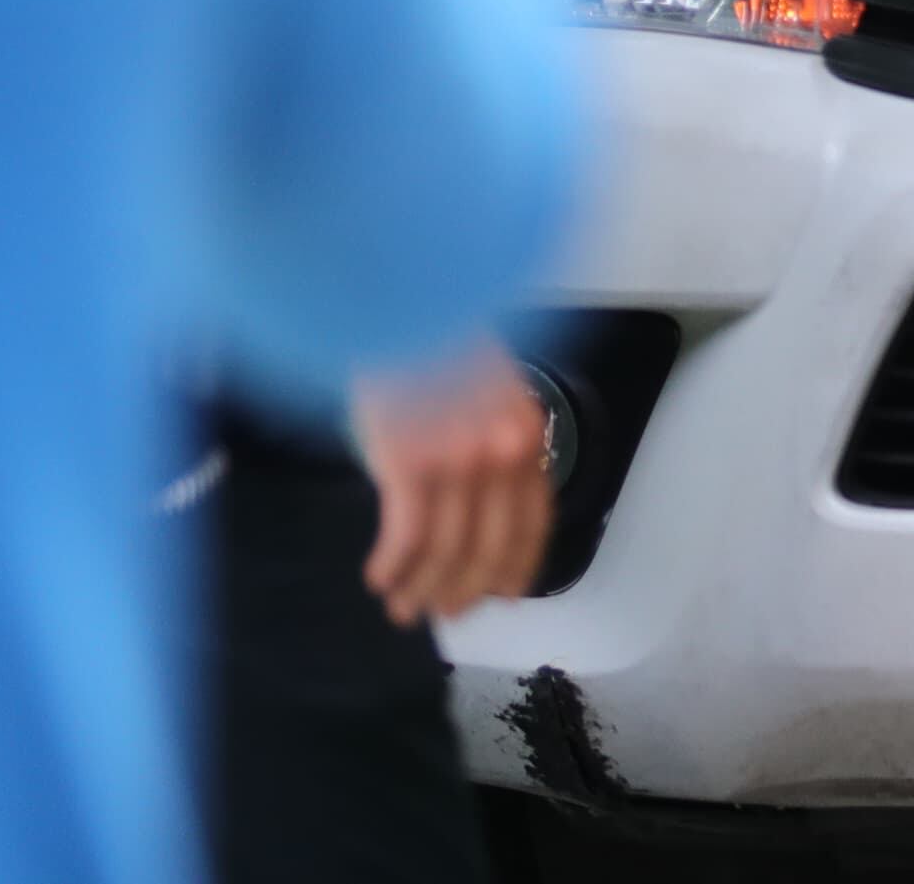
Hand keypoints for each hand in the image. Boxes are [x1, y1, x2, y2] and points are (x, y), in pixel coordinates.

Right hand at [351, 343, 554, 626]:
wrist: (400, 299)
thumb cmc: (433, 339)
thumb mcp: (483, 388)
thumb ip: (488, 440)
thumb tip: (476, 503)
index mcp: (527, 435)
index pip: (532, 523)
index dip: (515, 567)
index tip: (501, 593)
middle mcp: (502, 454)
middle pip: (488, 549)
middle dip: (463, 590)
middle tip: (442, 614)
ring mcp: (458, 462)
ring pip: (445, 552)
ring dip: (421, 588)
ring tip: (403, 606)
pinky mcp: (411, 465)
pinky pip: (406, 538)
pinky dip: (393, 567)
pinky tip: (381, 578)